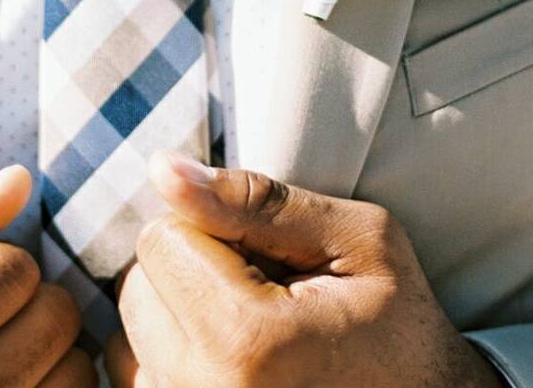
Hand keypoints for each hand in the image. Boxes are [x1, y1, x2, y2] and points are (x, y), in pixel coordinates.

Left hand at [105, 152, 504, 387]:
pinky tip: (232, 352)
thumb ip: (254, 200)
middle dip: (191, 268)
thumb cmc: (397, 324)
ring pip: (134, 323)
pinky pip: (140, 363)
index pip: (162, 239)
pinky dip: (177, 346)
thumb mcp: (355, 239)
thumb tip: (164, 169)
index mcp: (245, 340)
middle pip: (139, 282)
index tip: (269, 256)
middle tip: (265, 289)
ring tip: (252, 323)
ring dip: (181, 308)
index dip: (214, 227)